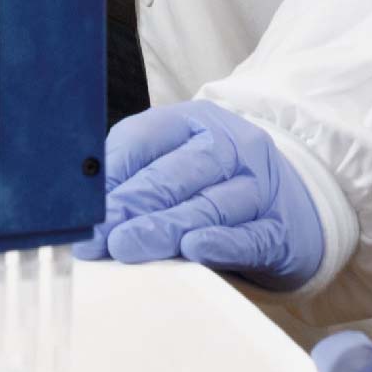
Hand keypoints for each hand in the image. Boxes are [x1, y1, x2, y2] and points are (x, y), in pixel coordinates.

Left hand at [79, 100, 327, 287]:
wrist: (293, 207)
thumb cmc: (215, 187)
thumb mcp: (177, 166)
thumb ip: (132, 180)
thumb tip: (77, 216)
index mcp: (194, 122)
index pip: (144, 139)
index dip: (111, 173)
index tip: (80, 207)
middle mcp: (231, 147)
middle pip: (177, 173)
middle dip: (133, 203)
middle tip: (98, 233)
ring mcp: (260, 187)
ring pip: (210, 205)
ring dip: (165, 227)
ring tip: (127, 246)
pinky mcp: (280, 229)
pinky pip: (251, 235)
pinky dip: (222, 243)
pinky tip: (195, 248)